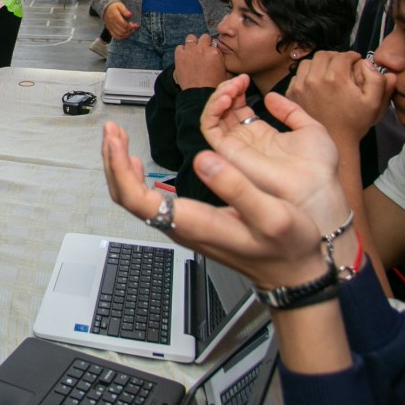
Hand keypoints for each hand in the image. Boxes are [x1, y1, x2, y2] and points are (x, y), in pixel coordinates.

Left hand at [101, 105, 329, 289]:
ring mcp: (182, 226)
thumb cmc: (286, 247)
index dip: (119, 169)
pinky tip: (136, 163)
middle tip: (111, 130)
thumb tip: (202, 160)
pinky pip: (148, 201)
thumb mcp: (271, 214)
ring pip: (135, 199)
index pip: (137, 199)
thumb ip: (236, 187)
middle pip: (128, 198)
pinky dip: (135, 177)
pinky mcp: (189, 222)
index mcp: (194, 223)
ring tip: (118, 138)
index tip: (117, 140)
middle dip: (113, 161)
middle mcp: (181, 227)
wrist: (293, 274)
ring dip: (121, 167)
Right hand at [103, 1, 139, 40]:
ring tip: (131, 31)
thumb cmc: (114, 6)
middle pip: (122, 30)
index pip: (124, 25)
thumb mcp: (120, 5)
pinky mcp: (110, 29)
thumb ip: (125, 10)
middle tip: (134, 27)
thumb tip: (130, 15)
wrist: (105, 8)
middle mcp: (112, 23)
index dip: (130, 26)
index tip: (134, 24)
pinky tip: (125, 35)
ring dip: (126, 34)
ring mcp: (110, 27)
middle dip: (130, 30)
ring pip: (119, 34)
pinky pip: (115, 36)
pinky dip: (121, 37)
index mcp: (115, 17)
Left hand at [173, 33, 225, 89]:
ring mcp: (191, 50)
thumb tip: (221, 57)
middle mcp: (203, 48)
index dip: (211, 47)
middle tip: (201, 51)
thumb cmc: (213, 86)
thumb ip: (223, 62)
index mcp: (216, 52)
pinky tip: (184, 58)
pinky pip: (179, 47)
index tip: (209, 52)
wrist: (199, 93)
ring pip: (191, 38)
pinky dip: (181, 51)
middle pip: (204, 37)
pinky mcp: (180, 55)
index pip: (214, 42)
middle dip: (203, 43)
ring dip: (192, 44)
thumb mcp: (225, 73)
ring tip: (192, 52)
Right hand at [199, 77, 349, 236]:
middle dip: (227, 91)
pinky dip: (212, 110)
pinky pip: (209, 129)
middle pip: (224, 112)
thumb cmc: (319, 166)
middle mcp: (246, 143)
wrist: (317, 187)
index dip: (238, 92)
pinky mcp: (227, 154)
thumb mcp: (310, 128)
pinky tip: (225, 97)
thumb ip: (290, 111)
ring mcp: (235, 149)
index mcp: (263, 137)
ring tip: (232, 86)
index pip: (239, 110)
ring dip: (218, 97)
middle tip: (239, 80)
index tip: (247, 80)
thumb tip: (271, 97)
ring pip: (214, 118)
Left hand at [286, 51, 393, 146]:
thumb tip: (369, 62)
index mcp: (335, 78)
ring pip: (308, 62)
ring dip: (319, 63)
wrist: (334, 141)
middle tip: (343, 64)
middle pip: (323, 55)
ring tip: (329, 71)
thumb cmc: (355, 122)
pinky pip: (297, 75)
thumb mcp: (373, 103)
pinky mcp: (292, 93)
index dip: (352, 55)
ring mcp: (300, 86)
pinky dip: (307, 75)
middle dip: (335, 56)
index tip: (356, 60)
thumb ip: (376, 80)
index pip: (343, 55)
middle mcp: (315, 79)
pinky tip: (317, 83)